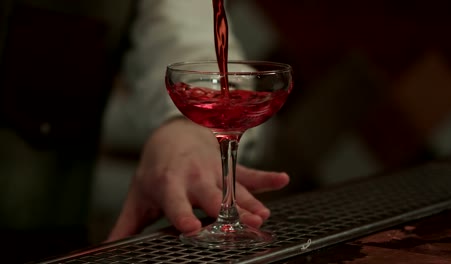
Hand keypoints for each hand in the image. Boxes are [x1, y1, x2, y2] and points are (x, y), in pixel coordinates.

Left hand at [106, 118, 288, 241]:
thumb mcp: (138, 196)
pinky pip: (248, 172)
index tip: (191, 229)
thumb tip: (105, 250)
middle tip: (243, 227)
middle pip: (212, 196)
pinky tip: (282, 179)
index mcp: (169, 184)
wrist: (172, 135)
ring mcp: (214, 170)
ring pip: (234, 189)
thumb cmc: (155, 170)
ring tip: (263, 216)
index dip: (183, 214)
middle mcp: (193, 177)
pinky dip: (266, 178)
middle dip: (228, 211)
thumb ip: (126, 226)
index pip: (175, 202)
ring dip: (250, 202)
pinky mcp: (227, 166)